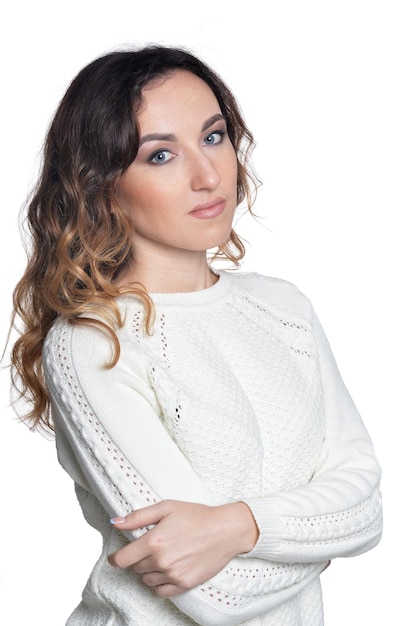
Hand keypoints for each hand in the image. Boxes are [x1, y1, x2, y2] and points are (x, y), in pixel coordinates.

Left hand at [108, 499, 257, 596]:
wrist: (225, 530)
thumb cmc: (197, 516)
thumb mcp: (166, 508)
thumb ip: (138, 517)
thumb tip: (116, 522)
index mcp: (154, 541)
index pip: (122, 559)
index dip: (115, 558)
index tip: (116, 556)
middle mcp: (161, 561)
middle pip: (135, 568)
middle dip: (138, 558)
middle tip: (152, 546)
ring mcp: (173, 575)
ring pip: (146, 580)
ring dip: (149, 570)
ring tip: (163, 556)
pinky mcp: (184, 584)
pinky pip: (160, 591)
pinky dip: (160, 582)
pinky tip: (168, 569)